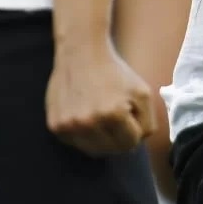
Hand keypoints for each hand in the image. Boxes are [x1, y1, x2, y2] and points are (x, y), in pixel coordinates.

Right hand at [46, 40, 155, 155]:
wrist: (81, 53)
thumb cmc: (115, 73)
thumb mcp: (143, 93)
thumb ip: (147, 122)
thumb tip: (137, 143)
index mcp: (113, 113)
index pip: (130, 143)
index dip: (134, 131)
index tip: (130, 116)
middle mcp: (88, 122)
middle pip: (111, 150)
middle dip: (118, 137)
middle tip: (116, 116)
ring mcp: (69, 125)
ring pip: (93, 150)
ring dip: (101, 139)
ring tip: (102, 116)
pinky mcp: (55, 125)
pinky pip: (76, 143)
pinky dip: (84, 134)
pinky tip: (86, 115)